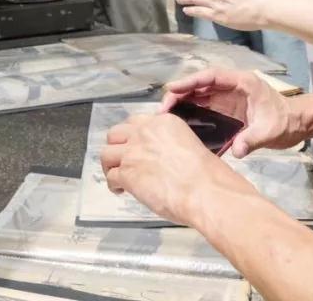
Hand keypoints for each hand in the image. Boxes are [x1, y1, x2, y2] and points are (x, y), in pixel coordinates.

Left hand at [100, 113, 253, 226]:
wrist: (205, 190)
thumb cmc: (206, 175)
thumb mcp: (190, 145)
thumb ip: (170, 145)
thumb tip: (160, 158)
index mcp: (164, 123)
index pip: (137, 123)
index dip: (132, 136)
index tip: (134, 145)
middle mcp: (145, 133)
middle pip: (116, 134)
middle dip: (117, 146)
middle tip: (121, 158)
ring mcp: (133, 152)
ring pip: (106, 153)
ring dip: (110, 165)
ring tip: (116, 175)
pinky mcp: (127, 173)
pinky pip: (111, 177)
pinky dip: (113, 185)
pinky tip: (120, 190)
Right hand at [160, 68, 300, 157]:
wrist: (296, 124)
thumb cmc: (286, 122)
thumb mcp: (270, 131)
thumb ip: (252, 139)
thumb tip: (236, 150)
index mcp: (242, 82)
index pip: (211, 77)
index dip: (190, 81)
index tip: (172, 88)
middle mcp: (232, 86)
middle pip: (201, 85)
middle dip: (180, 92)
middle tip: (163, 108)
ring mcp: (228, 97)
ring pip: (200, 95)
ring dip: (182, 102)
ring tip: (166, 116)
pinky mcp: (226, 108)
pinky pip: (204, 106)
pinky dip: (191, 111)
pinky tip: (180, 122)